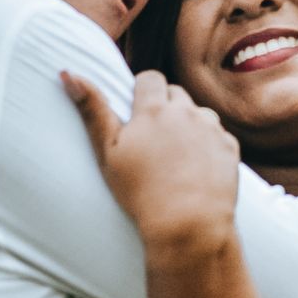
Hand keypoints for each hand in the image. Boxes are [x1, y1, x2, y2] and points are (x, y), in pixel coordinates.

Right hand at [63, 69, 239, 250]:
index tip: (138, 112)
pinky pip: (218, 136)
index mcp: (154, 110)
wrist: (188, 225)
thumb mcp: (107, 152)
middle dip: (166, 107)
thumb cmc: (140, 192)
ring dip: (190, 124)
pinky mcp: (230, 148)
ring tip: (177, 155)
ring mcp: (212, 129)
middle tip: (154, 138)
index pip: (150, 78)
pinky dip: (209, 146)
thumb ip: (91, 109)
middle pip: (176, 93)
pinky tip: (196, 169)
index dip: (143, 91)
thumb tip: (67, 72)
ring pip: (199, 113)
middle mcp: (186, 112)